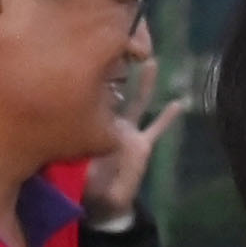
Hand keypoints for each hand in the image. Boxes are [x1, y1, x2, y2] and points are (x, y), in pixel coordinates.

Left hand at [84, 64, 186, 233]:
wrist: (102, 203)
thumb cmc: (84, 185)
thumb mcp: (74, 168)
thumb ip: (74, 156)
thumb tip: (67, 141)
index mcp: (90, 126)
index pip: (88, 97)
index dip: (87, 77)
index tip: (85, 53)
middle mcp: (108, 123)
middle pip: (114, 90)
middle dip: (117, 68)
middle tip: (120, 43)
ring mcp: (127, 132)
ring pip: (137, 102)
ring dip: (144, 83)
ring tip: (151, 61)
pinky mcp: (142, 145)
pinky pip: (157, 129)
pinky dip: (167, 118)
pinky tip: (179, 104)